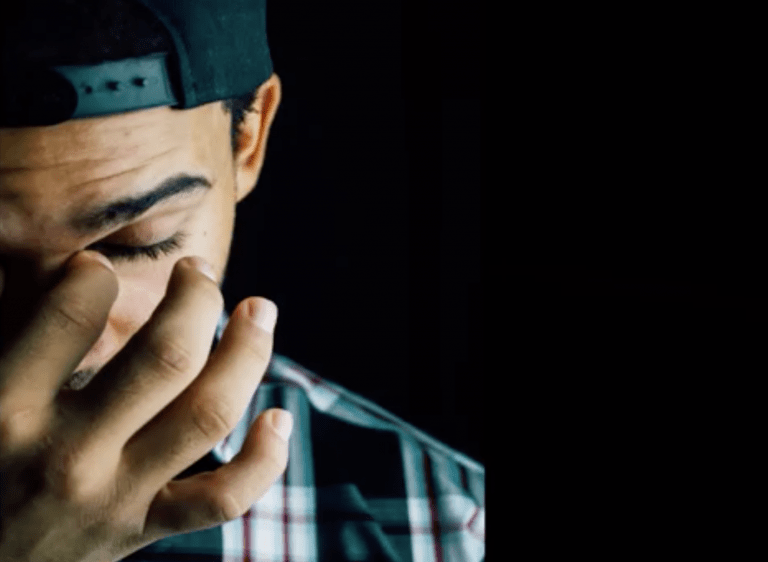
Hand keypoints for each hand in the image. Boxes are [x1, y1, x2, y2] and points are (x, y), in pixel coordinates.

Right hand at [0, 251, 288, 561]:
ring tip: (260, 311)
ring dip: (247, 355)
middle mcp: (68, 454)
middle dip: (198, 299)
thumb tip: (68, 271)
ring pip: (208, 414)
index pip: (71, 316)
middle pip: (168, 358)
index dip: (95, 276)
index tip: (99, 269)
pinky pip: (223, 499)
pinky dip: (264, 461)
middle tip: (199, 271)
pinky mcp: (142, 529)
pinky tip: (279, 418)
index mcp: (7, 410)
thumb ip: (16, 340)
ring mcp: (114, 498)